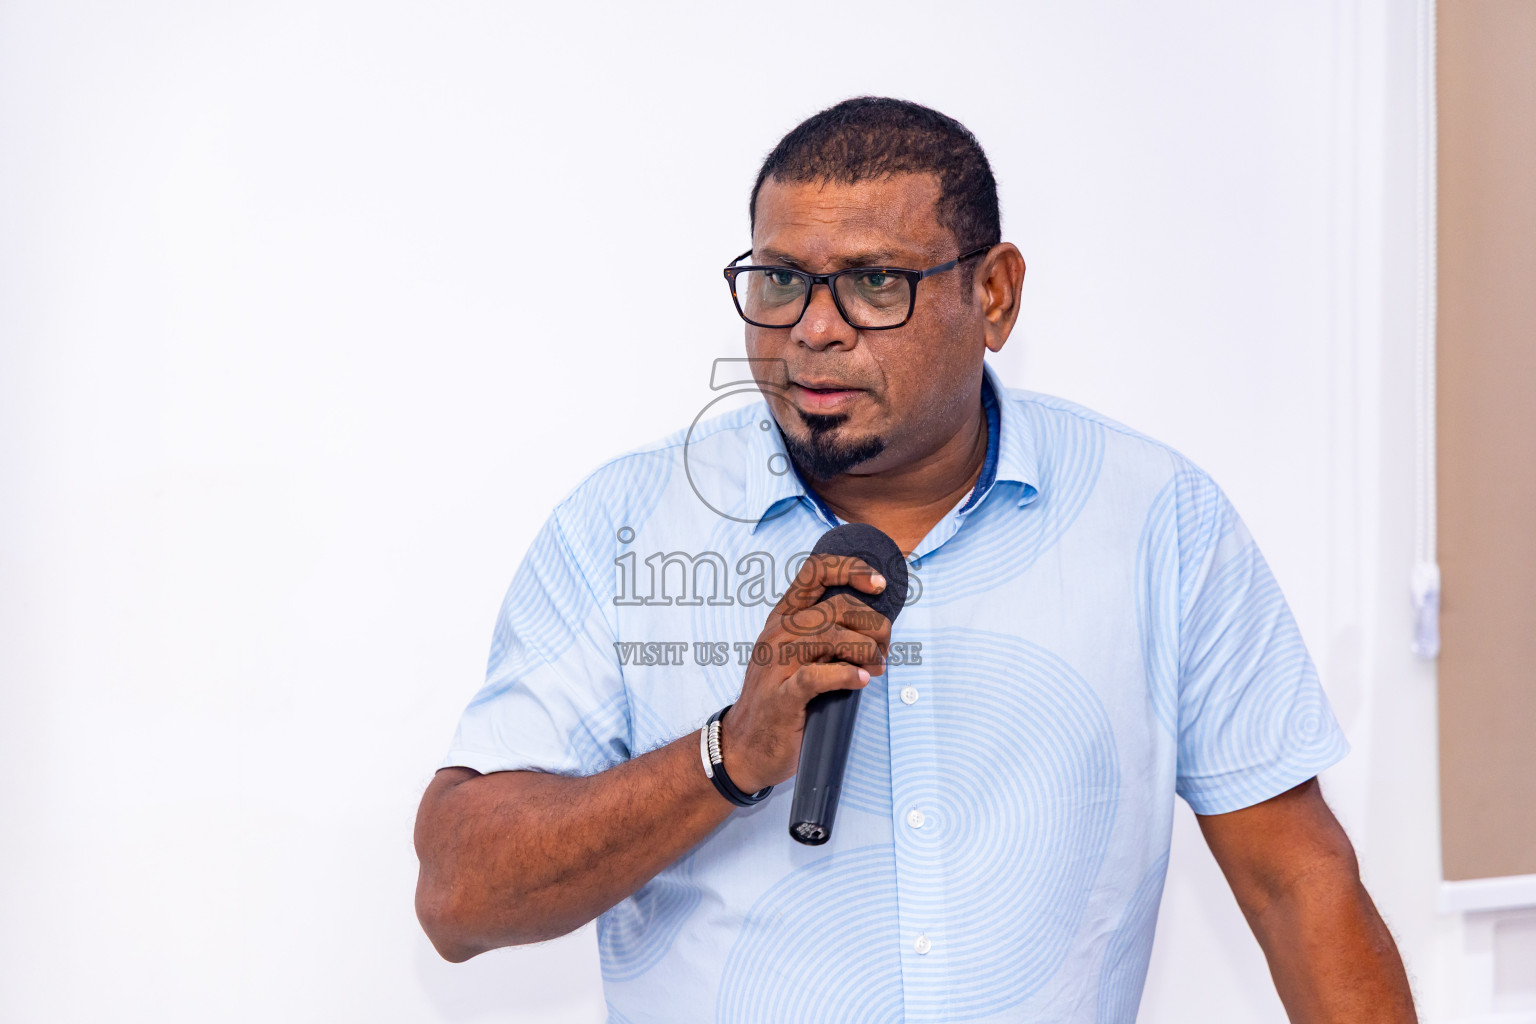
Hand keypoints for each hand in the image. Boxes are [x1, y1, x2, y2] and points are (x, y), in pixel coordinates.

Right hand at [717, 553, 891, 793]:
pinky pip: (818, 676)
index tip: (878, 585)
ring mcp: (778, 664)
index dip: (852, 569)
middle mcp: (778, 633)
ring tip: (876, 668)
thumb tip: (874, 624)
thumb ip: (824, 634)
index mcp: (783, 617)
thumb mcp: (795, 655)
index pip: (816, 570)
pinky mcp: (783, 696)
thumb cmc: (780, 699)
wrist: (745, 746)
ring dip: (867, 652)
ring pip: (833, 636)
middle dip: (874, 625)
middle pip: (838, 606)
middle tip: (884, 650)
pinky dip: (847, 677)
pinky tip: (861, 682)